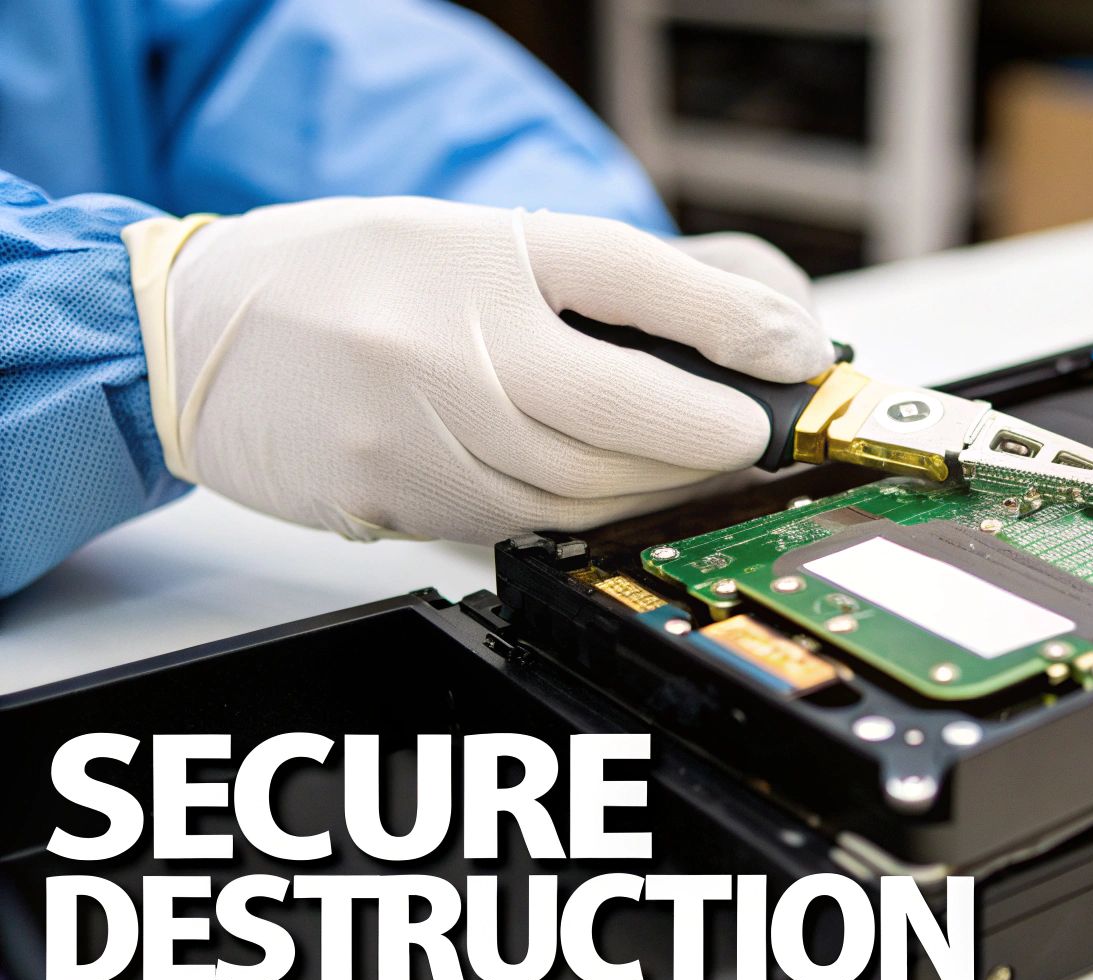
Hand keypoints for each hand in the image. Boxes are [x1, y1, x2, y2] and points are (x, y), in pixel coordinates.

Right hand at [124, 197, 831, 542]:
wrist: (196, 334)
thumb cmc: (354, 271)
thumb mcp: (492, 240)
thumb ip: (627, 290)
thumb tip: (762, 340)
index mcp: (483, 274)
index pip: (643, 316)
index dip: (735, 352)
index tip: (792, 371)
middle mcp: (455, 362)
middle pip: (630, 429)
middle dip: (709, 440)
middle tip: (749, 431)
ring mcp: (427, 447)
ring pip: (589, 493)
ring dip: (658, 484)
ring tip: (689, 457)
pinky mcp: (405, 507)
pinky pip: (529, 522)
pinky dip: (586, 508)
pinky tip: (602, 482)